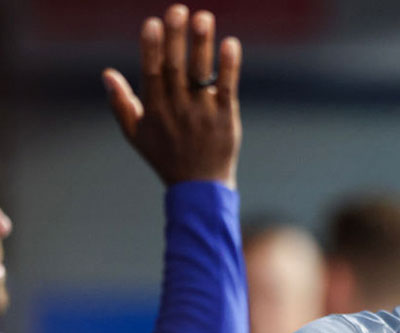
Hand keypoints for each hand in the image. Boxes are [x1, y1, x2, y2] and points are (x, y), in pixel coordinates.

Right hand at [102, 4, 241, 188]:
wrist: (200, 187)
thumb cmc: (166, 158)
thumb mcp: (136, 135)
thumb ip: (121, 104)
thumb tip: (107, 73)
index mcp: (156, 109)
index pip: (152, 72)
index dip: (152, 47)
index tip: (153, 22)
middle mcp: (179, 109)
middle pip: (177, 68)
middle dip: (176, 38)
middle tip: (178, 9)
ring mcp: (204, 113)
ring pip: (201, 74)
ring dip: (202, 45)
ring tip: (204, 17)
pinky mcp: (227, 118)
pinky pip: (228, 89)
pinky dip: (229, 67)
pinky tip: (230, 44)